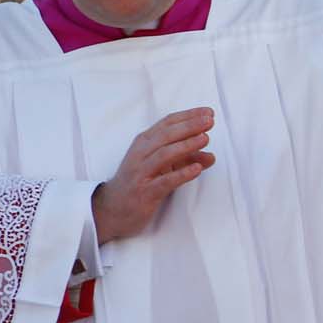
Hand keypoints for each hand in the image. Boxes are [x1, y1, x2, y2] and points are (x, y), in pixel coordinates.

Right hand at [92, 108, 215, 243]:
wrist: (111, 210)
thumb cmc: (140, 182)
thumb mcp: (163, 167)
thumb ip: (186, 159)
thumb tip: (211, 156)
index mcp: (144, 143)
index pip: (167, 123)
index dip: (188, 116)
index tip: (208, 112)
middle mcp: (141, 154)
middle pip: (166, 135)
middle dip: (189, 126)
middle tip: (209, 121)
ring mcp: (141, 173)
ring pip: (164, 155)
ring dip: (186, 145)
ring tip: (205, 139)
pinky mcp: (145, 192)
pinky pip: (164, 181)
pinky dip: (181, 174)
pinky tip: (197, 169)